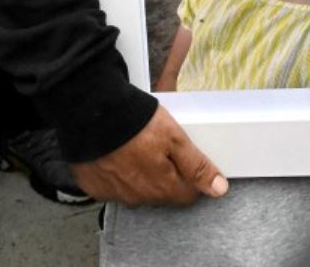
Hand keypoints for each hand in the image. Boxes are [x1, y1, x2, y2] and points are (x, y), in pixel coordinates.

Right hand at [69, 105, 227, 205]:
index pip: (187, 194)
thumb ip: (197, 166)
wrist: (91, 112)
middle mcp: (138, 197)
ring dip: (139, 175)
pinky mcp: (94, 186)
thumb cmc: (134, 122)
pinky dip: (116, 173)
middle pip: (161, 193)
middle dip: (164, 174)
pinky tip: (115, 153)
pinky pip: (112, 186)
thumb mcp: (175, 137)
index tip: (182, 157)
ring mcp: (114, 193)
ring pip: (136, 191)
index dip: (189, 175)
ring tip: (134, 146)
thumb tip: (218, 188)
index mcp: (161, 187)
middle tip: (157, 146)